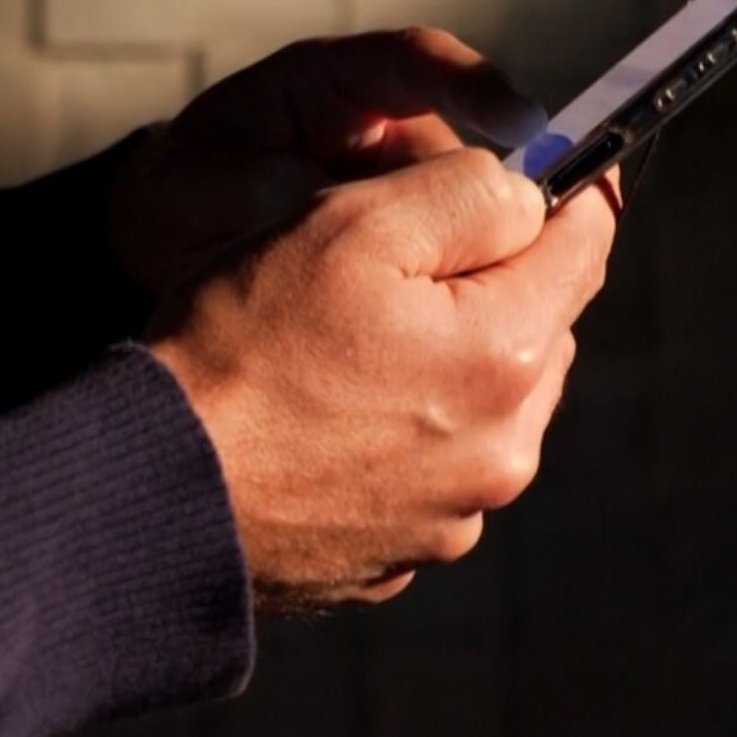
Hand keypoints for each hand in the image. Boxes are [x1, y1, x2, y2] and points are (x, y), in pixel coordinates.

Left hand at [112, 28, 549, 295]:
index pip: (416, 63)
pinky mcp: (411, 252)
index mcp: (330, 85)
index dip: (474, 84)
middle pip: (464, 156)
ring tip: (438, 304)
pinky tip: (438, 333)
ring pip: (468, 220)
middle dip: (486, 200)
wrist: (168, 250)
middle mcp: (384, 131)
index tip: (520, 120)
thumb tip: (301, 193)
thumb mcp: (191, 187)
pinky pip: (450, 268)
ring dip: (463, 260)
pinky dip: (448, 296)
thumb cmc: (181, 199)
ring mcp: (404, 193)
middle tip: (496, 244)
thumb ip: (242, 186)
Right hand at [146, 148, 616, 611]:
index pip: (586, 243)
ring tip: (334, 359)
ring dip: (439, 370)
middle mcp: (503, 449)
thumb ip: (464, 191)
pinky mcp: (397, 558)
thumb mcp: (347, 225)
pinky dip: (391, 442)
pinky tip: (316, 427)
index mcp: (504, 354)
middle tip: (377, 275)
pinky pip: (424, 473)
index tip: (510, 179)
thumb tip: (530, 195)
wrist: (150, 487)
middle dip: (482, 290)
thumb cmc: (237, 347)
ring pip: (483, 407)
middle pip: (536, 330)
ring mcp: (451, 515)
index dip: (551, 196)